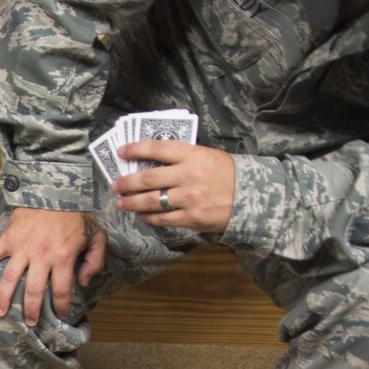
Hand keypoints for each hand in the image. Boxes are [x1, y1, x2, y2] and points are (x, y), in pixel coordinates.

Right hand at [0, 206, 105, 325]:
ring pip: (9, 278)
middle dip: (30, 310)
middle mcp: (41, 256)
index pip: (60, 290)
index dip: (60, 306)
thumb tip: (83, 282)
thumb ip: (95, 261)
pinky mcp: (8, 238)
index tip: (59, 316)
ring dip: (3, 298)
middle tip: (29, 323)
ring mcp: (22, 247)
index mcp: (63, 256)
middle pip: (32, 291)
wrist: (56, 190)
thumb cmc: (77, 215)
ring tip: (0, 312)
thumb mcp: (96, 236)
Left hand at [111, 141, 234, 234]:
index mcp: (194, 155)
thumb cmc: (226, 174)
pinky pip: (162, 219)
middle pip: (148, 179)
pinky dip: (148, 217)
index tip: (121, 151)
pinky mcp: (191, 218)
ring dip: (131, 203)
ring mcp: (189, 198)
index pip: (158, 149)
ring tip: (120, 203)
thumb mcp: (207, 156)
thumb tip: (150, 162)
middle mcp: (189, 176)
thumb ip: (182, 158)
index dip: (136, 149)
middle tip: (115, 185)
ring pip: (151, 201)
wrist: (252, 197)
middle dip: (127, 182)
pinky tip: (140, 215)